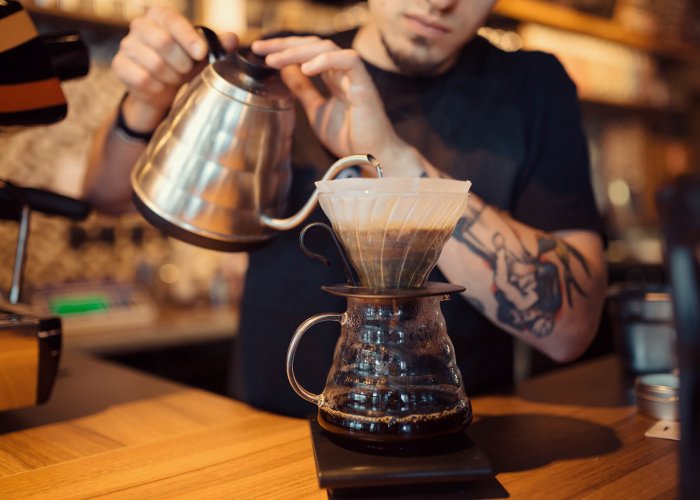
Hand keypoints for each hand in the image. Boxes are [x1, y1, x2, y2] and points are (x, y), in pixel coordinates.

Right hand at [112, 6, 237, 131]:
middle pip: (163, 42)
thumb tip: (232, 38)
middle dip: (182, 63)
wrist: (159, 88)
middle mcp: (140, 26)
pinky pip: (142, 79)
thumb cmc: (181, 64)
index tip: (201, 53)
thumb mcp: (201, 55)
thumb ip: (217, 45)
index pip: (172, 20)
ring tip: (173, 78)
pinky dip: (157, 87)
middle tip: (186, 70)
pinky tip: (160, 86)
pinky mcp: (120, 65)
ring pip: (154, 64)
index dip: (188, 37)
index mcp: (160, 16)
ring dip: (171, 77)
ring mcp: (127, 45)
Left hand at [252, 36, 420, 174]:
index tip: (258, 52)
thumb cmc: (350, 138)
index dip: (283, 49)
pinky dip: (326, 61)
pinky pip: (348, 61)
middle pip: (313, 45)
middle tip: (259, 48)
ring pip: (327, 48)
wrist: (373, 157)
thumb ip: (303, 90)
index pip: (307, 52)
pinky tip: (305, 68)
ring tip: (275, 60)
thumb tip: (284, 71)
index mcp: (333, 77)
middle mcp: (343, 72)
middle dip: (284, 44)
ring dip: (298, 51)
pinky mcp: (364, 86)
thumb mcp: (316, 111)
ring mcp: (355, 77)